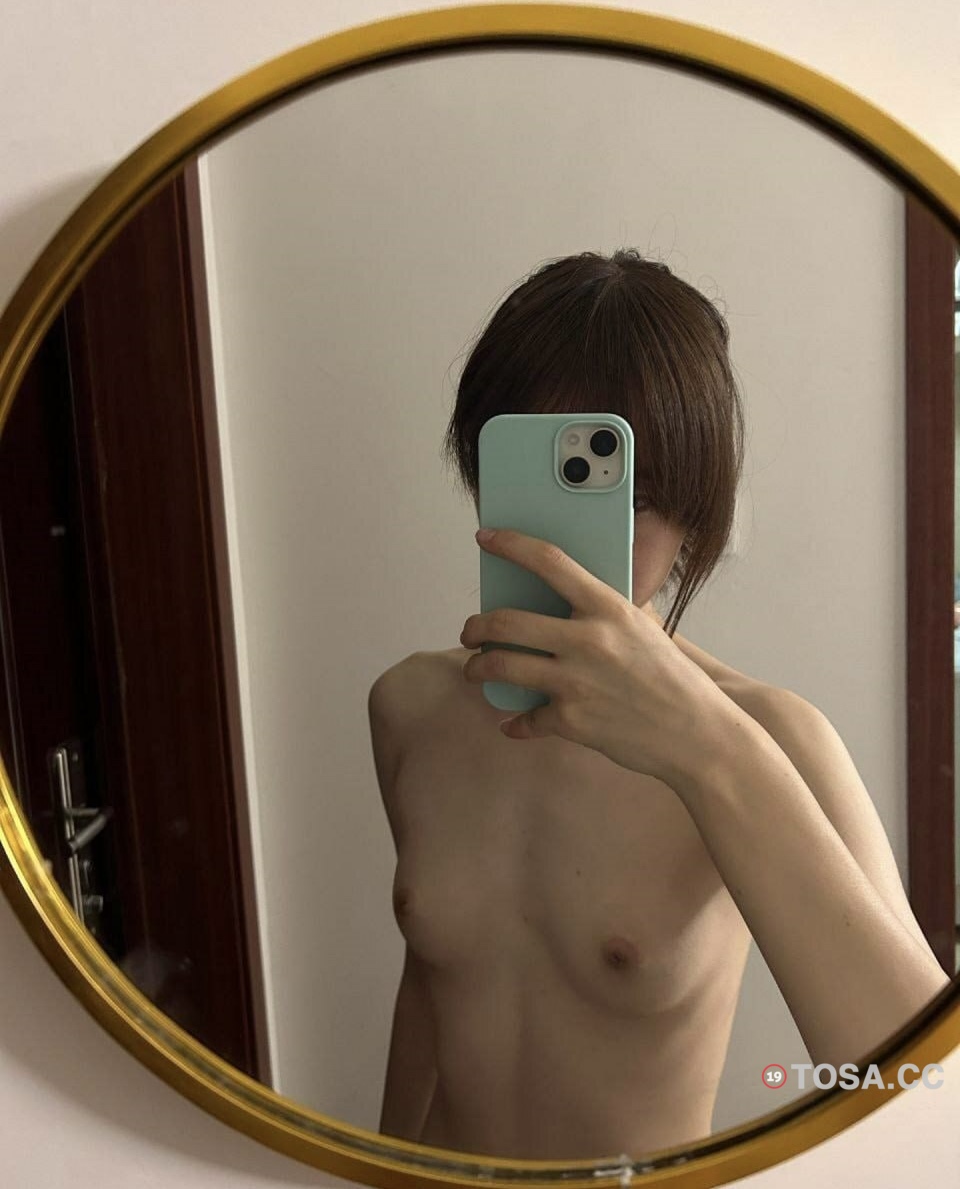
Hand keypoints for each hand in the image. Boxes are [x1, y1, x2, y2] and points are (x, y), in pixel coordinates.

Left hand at [460, 528, 732, 786]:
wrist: (699, 735)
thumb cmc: (673, 680)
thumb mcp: (644, 629)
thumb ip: (607, 609)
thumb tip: (565, 595)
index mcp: (609, 608)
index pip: (549, 562)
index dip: (511, 545)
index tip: (486, 538)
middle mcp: (588, 641)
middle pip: (506, 621)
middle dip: (475, 626)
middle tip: (470, 632)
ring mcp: (576, 682)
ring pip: (501, 666)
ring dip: (477, 668)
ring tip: (475, 669)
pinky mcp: (571, 721)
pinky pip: (525, 719)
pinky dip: (515, 722)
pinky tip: (513, 722)